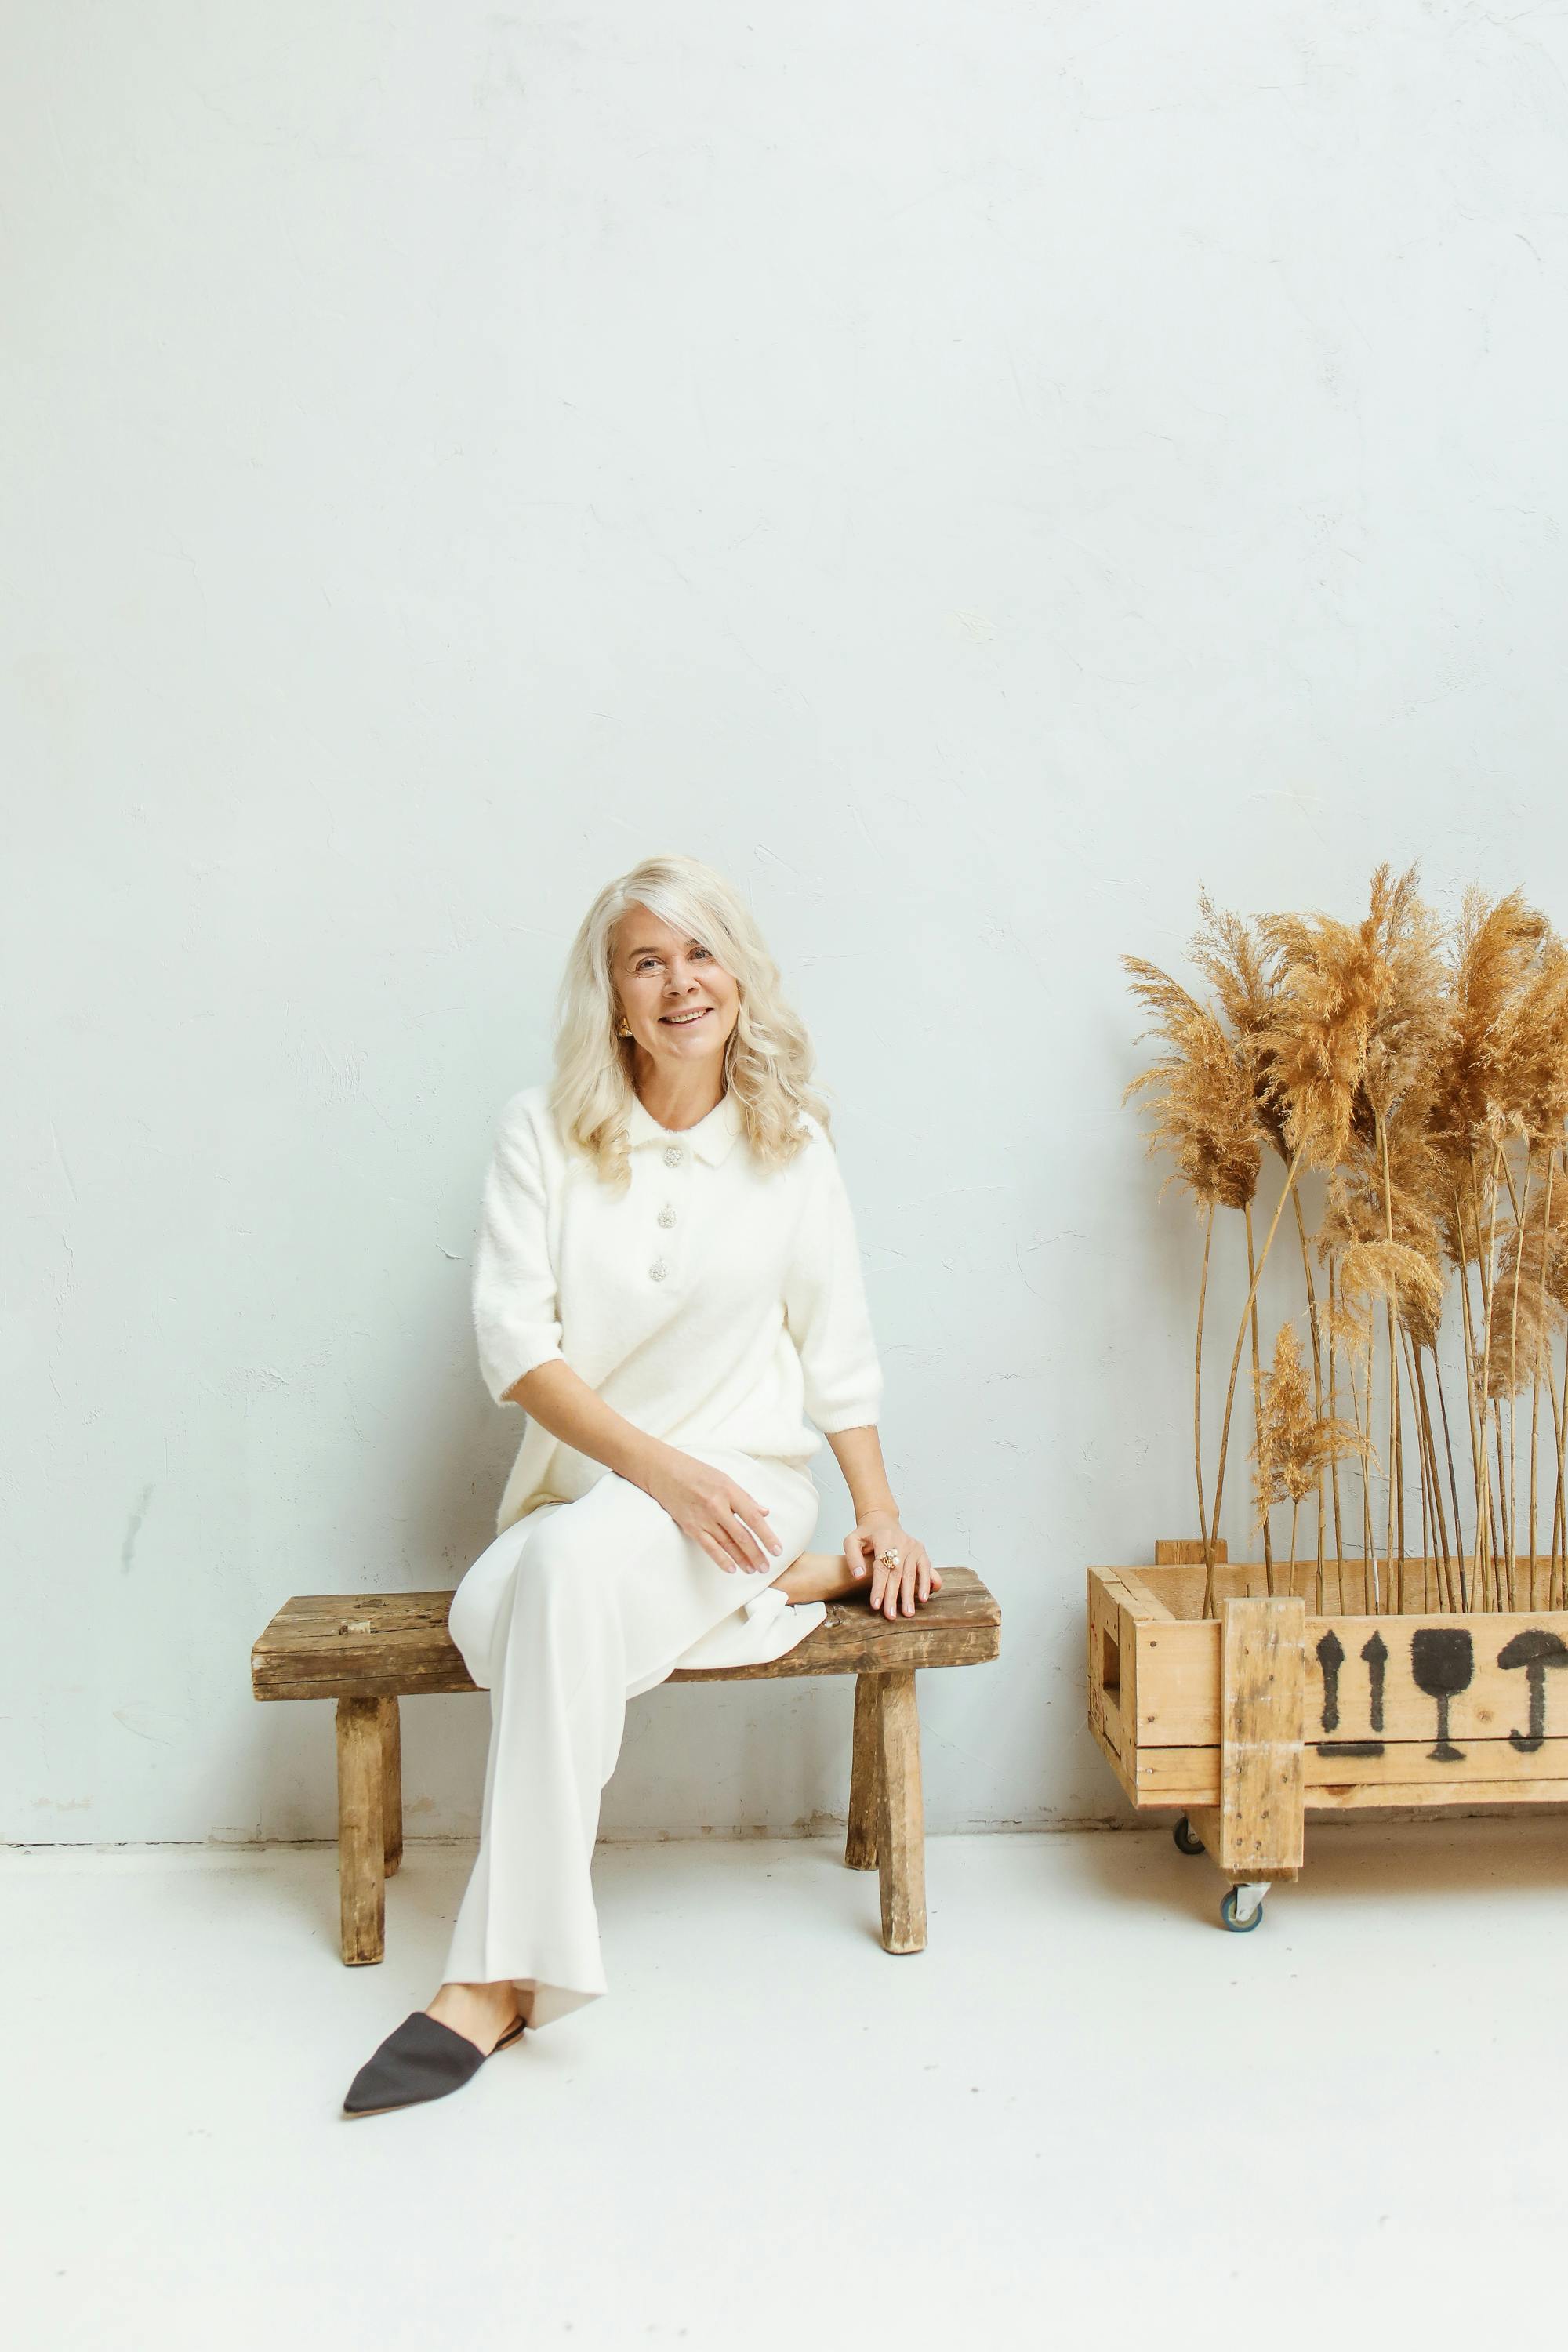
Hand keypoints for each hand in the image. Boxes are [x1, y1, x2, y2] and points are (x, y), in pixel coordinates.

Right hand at [643, 1447, 784, 1576]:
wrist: (665, 1472)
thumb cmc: (697, 1473)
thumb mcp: (725, 1479)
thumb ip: (745, 1497)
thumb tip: (765, 1513)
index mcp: (729, 1491)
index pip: (753, 1518)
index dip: (767, 1536)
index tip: (777, 1550)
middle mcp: (717, 1506)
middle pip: (742, 1535)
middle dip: (756, 1553)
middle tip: (766, 1567)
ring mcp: (703, 1518)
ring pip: (727, 1544)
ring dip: (741, 1559)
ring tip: (753, 1570)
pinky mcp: (691, 1526)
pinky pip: (709, 1547)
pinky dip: (721, 1559)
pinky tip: (731, 1569)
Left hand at [843, 1512, 940, 1619]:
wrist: (882, 1520)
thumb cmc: (866, 1534)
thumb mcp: (852, 1541)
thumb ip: (852, 1558)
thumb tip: (859, 1577)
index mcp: (883, 1538)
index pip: (881, 1567)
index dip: (878, 1587)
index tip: (875, 1605)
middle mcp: (901, 1541)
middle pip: (896, 1573)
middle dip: (893, 1596)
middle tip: (891, 1615)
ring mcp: (913, 1546)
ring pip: (911, 1574)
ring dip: (909, 1595)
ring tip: (908, 1613)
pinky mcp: (921, 1550)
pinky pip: (925, 1569)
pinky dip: (926, 1584)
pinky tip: (924, 1598)